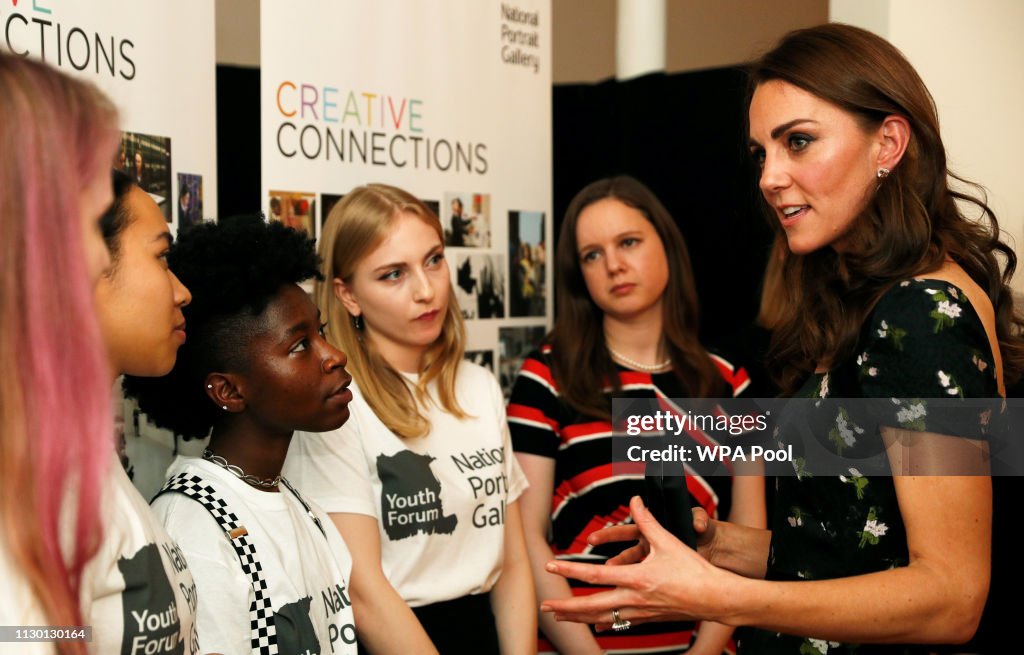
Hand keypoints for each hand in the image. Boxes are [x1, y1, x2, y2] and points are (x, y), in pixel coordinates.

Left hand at [541, 496, 731, 628]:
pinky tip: (593, 626)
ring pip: (602, 618)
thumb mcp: (668, 541)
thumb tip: (636, 500)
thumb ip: (647, 521)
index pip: (595, 574)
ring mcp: (640, 612)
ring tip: (559, 616)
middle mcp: (634, 598)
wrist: (715, 598)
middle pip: (592, 605)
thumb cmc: (694, 570)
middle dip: (566, 606)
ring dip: (579, 617)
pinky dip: (603, 624)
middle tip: (545, 605)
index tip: (552, 565)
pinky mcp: (648, 618)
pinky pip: (619, 623)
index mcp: (636, 578)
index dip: (570, 570)